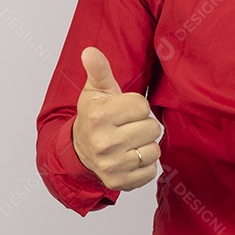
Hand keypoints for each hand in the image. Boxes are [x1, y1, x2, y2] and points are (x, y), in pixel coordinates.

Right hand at [72, 47, 161, 190]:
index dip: (137, 106)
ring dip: (145, 145)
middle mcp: (104, 143)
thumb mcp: (95, 91)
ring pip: (154, 149)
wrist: (79, 150)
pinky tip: (130, 157)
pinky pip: (152, 170)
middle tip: (127, 126)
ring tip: (129, 142)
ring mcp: (111, 166)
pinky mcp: (120, 183)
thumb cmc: (94, 116)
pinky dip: (145, 164)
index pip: (143, 106)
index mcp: (99, 117)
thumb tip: (89, 51)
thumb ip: (98, 69)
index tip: (123, 110)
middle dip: (143, 125)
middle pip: (152, 127)